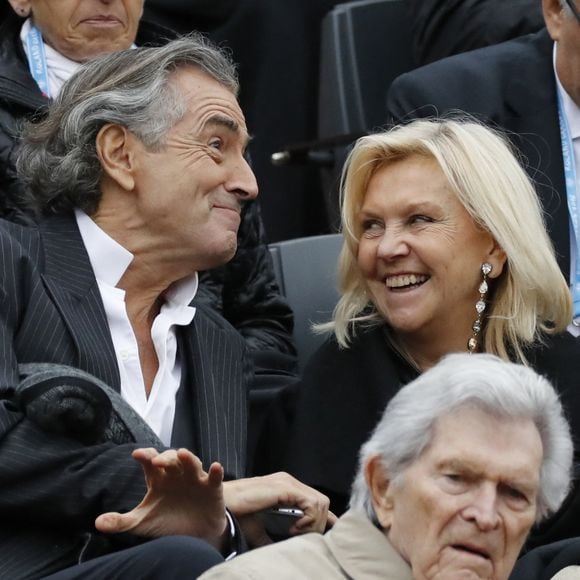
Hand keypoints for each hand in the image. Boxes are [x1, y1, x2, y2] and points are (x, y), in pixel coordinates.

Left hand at [95, 448, 227, 549]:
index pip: (150, 461)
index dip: (145, 455)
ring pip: (192, 462)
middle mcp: (176, 474)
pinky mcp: (212, 488)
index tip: (137, 455)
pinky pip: (215, 477)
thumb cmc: (166, 522)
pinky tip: (215, 467)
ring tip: (182, 454)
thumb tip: (97, 522)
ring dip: (188, 458)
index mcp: (159, 478)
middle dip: (164, 457)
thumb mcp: (142, 523)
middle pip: (171, 459)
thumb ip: (121, 522)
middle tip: (156, 461)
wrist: (193, 536)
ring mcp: (195, 479)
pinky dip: (216, 471)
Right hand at [223, 472, 335, 546]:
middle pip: (321, 502)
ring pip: (320, 503)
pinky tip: (294, 529)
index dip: (323, 519)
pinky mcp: (284, 487)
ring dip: (314, 523)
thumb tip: (288, 552)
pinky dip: (308, 519)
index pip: (314, 501)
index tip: (322, 537)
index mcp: (285, 488)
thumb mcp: (260, 529)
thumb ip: (275, 537)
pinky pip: (311, 503)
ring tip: (297, 534)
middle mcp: (289, 482)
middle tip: (302, 538)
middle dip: (318, 524)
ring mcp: (287, 482)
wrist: (221, 503)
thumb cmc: (236, 514)